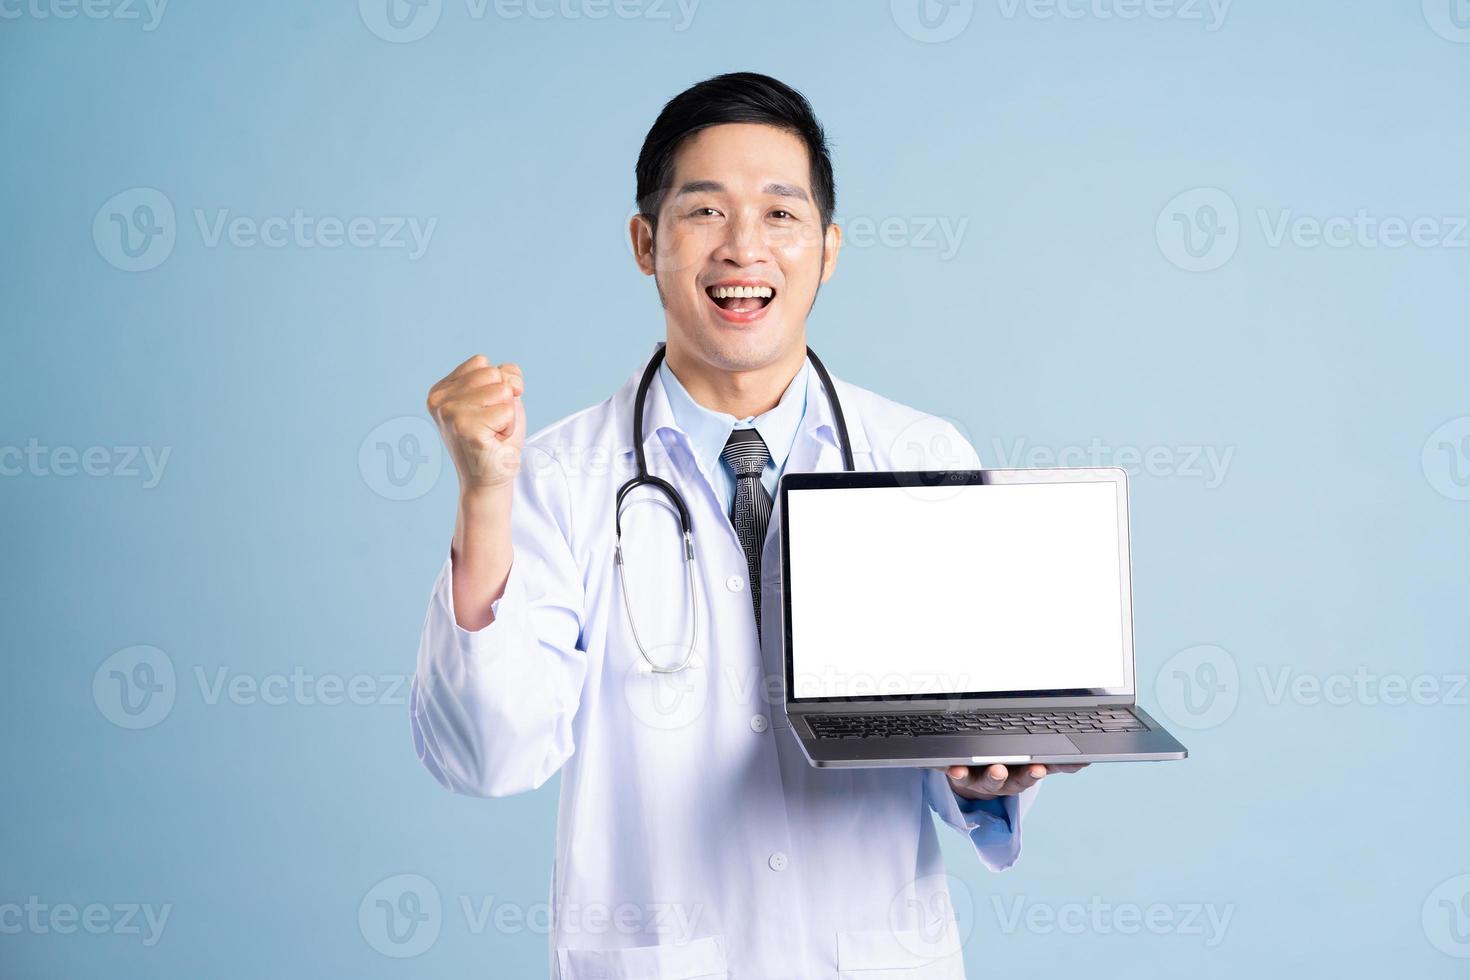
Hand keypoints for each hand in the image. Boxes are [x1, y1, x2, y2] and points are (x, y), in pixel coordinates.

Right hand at [427, 354, 525, 494]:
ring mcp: (450, 413)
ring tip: (492, 432)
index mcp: (440, 390)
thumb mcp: (501, 398)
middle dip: (503, 399)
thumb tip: (511, 380)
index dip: (496, 386)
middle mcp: (439, 400)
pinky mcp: (466, 428)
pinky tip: (493, 442)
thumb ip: (505, 376)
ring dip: (507, 414)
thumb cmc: (496, 440)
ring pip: (502, 390)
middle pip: (492, 374)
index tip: (484, 412)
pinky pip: (507, 411)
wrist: (489, 481)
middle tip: (490, 425)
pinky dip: (509, 427)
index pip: (482, 363)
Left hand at [937, 762, 1089, 800]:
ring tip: (992, 769)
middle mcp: (1001, 781)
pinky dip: (952, 770)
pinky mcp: (959, 774)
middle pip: (1008, 781)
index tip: (1039, 768)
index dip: (1036, 773)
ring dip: (987, 775)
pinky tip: (951, 766)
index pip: (1032, 775)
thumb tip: (1086, 760)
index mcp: (1021, 776)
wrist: (977, 777)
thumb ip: (1058, 761)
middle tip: (1015, 770)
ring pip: (983, 780)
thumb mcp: (1035, 765)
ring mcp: (979, 780)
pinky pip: (954, 773)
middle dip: (1014, 777)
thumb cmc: (1010, 767)